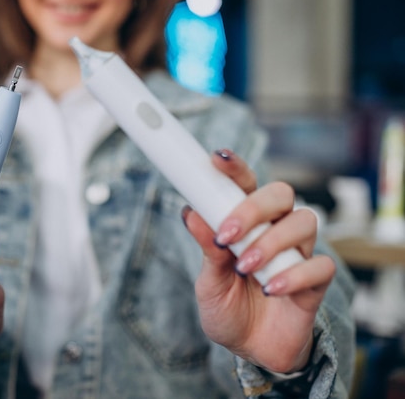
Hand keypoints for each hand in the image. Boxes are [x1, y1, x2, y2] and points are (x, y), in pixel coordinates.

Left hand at [183, 149, 335, 373]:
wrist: (250, 351)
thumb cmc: (228, 308)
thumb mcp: (209, 282)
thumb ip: (206, 248)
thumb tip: (189, 212)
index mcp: (246, 224)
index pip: (246, 184)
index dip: (235, 167)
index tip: (216, 158)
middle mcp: (275, 231)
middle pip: (281, 194)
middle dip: (254, 207)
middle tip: (227, 233)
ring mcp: (297, 254)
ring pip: (303, 222)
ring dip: (271, 241)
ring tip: (246, 267)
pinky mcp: (315, 282)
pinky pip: (319, 266)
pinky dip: (294, 275)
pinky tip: (271, 289)